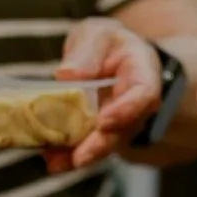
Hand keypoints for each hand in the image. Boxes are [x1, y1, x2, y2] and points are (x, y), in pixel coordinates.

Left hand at [45, 17, 162, 171]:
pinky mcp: (99, 137)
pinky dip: (68, 157)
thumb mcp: (97, 35)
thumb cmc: (107, 45)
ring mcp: (119, 125)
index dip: (127, 110)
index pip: (144, 93)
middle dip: (101, 145)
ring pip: (104, 145)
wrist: (109, 60)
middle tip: (80, 157)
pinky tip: (52, 160)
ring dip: (80, 155)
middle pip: (124, 129)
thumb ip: (87, 51)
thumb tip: (67, 75)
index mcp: (141, 72)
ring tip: (56, 162)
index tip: (105, 121)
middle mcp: (136, 105)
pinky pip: (86, 149)